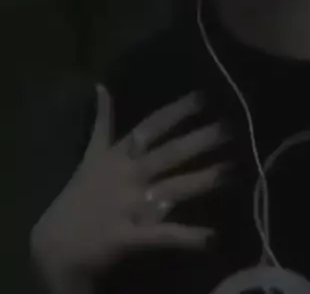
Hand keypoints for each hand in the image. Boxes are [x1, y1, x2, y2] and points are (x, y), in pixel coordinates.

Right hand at [30, 86, 229, 292]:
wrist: (55, 246)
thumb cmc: (78, 195)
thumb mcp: (90, 154)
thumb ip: (102, 121)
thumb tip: (101, 85)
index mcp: (119, 155)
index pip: (151, 127)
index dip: (177, 111)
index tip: (203, 97)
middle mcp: (127, 175)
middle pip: (168, 153)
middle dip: (200, 140)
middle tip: (230, 128)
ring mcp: (129, 205)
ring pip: (172, 188)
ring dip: (202, 180)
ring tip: (232, 171)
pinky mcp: (130, 236)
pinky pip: (163, 236)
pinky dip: (187, 237)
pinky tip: (212, 237)